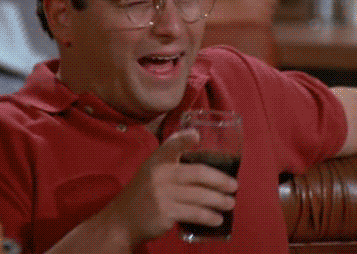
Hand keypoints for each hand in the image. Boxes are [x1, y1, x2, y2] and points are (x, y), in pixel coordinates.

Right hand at [107, 129, 238, 247]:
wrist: (122, 220)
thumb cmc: (144, 192)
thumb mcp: (152, 170)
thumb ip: (171, 159)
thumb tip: (199, 148)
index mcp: (157, 160)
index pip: (171, 145)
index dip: (184, 139)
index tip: (196, 136)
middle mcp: (160, 174)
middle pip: (198, 173)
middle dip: (220, 180)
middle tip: (234, 186)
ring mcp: (163, 193)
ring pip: (200, 196)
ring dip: (219, 200)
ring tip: (230, 203)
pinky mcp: (166, 212)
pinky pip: (194, 213)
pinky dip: (209, 217)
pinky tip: (217, 219)